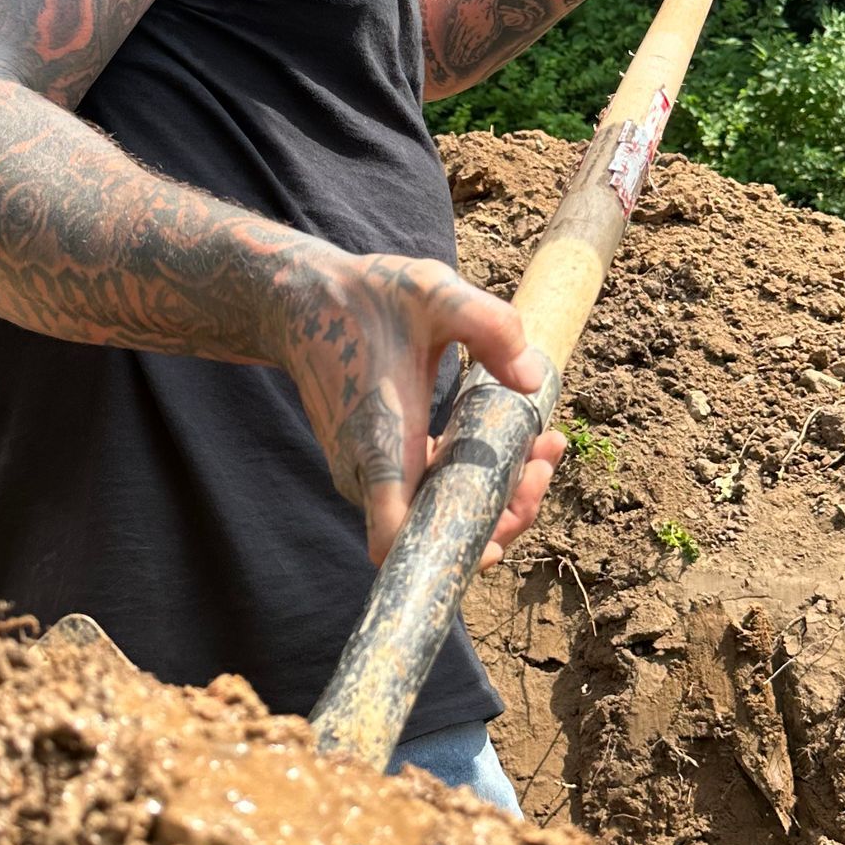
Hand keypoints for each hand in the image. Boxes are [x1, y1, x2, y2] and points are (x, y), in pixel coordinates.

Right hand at [274, 250, 566, 565]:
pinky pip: (430, 493)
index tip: (498, 528)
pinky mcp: (381, 464)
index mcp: (381, 445)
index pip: (395, 540)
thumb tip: (531, 381)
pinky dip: (473, 480)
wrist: (303, 303)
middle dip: (502, 515)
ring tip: (541, 447)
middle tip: (542, 462)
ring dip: (495, 496)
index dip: (446, 552)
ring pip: (437, 516)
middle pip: (435, 536)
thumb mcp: (433, 292)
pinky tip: (517, 441)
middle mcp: (370, 473)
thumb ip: (488, 327)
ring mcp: (372, 474)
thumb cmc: (366, 298)